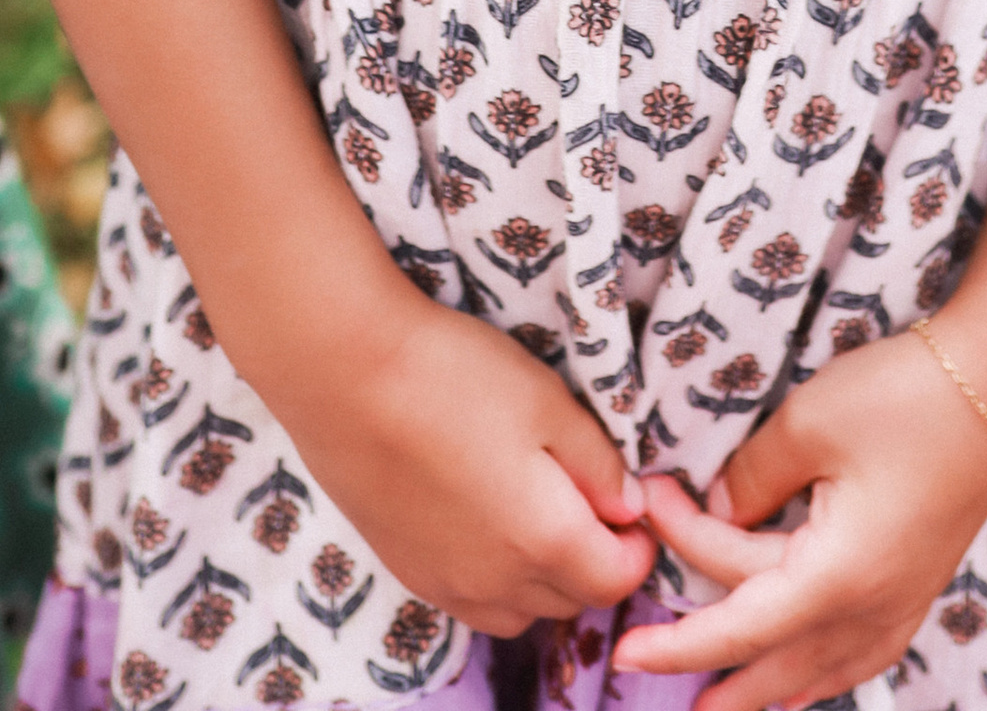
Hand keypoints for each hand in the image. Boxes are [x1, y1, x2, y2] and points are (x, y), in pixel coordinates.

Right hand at [286, 290, 656, 638]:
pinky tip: (488, 524)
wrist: (347, 376)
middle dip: (596, 561)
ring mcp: (448, 584)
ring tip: (540, 512)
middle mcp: (499, 581)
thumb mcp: (548, 401)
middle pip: (571, 600)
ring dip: (547, 579)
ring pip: (522, 611)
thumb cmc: (456, 376)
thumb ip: (598, 463)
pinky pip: (474, 603)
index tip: (636, 505)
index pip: (616, 579)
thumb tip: (629, 506)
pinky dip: (499, 582)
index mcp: (545, 540)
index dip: (639, 546)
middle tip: (592, 499)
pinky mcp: (408, 571)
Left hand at [626, 333, 986, 710]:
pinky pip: (853, 656)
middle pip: (768, 652)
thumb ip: (750, 480)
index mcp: (838, 576)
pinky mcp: (916, 585)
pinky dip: (814, 675)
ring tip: (715, 704)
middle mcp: (871, 608)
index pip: (737, 627)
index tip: (623, 646)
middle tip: (639, 635)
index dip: (676, 642)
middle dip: (702, 654)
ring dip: (759, 688)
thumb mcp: (808, 424)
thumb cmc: (905, 396)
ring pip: (814, 671)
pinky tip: (800, 684)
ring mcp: (900, 603)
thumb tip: (716, 510)